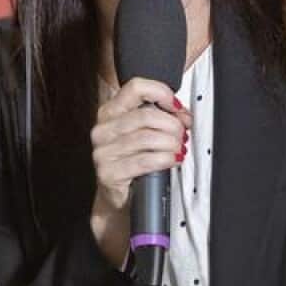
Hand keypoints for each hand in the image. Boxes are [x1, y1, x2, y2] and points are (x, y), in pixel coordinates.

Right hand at [89, 77, 190, 265]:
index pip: (135, 87)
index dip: (161, 92)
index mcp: (110, 112)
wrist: (119, 198)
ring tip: (178, 150)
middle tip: (182, 135)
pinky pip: (145, 160)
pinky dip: (165, 159)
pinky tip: (172, 161)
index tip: (177, 107)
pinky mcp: (109, 173)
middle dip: (173, 125)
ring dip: (171, 144)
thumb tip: (183, 115)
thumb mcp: (144, 133)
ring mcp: (103, 152)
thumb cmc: (133, 162)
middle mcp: (103, 129)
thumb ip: (161, 117)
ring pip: (148, 138)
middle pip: (147, 115)